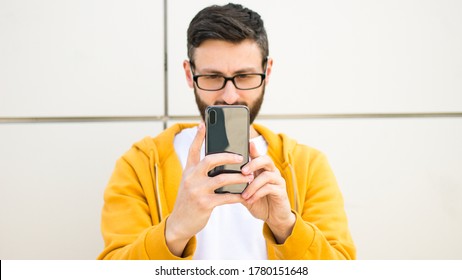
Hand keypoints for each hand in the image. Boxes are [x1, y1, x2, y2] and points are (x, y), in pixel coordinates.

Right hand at [165, 123, 251, 256]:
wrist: (179, 222)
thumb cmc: (189, 200)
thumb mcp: (190, 183)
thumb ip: (200, 171)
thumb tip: (220, 160)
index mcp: (188, 171)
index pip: (193, 150)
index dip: (198, 136)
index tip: (204, 123)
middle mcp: (191, 178)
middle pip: (211, 160)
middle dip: (228, 157)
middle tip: (241, 157)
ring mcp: (197, 191)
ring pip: (222, 179)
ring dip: (238, 177)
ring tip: (249, 177)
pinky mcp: (204, 204)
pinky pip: (225, 197)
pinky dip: (237, 196)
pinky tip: (244, 195)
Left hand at [241, 142, 295, 243]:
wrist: (273, 217)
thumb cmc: (258, 202)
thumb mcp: (245, 193)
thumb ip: (237, 184)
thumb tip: (221, 178)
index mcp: (261, 169)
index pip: (257, 155)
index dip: (252, 148)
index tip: (245, 144)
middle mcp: (271, 171)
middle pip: (266, 159)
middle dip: (253, 164)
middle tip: (242, 171)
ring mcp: (278, 180)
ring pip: (267, 175)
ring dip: (253, 185)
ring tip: (244, 195)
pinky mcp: (281, 191)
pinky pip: (270, 188)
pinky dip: (257, 194)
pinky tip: (250, 200)